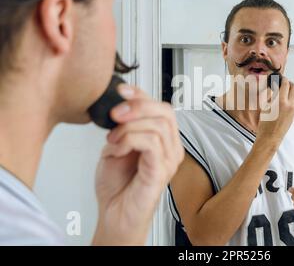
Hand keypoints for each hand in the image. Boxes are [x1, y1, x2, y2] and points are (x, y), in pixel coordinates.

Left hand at [93, 84, 183, 244]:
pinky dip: (130, 140)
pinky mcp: (162, 170)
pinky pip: (152, 143)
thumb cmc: (117, 185)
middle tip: (115, 114)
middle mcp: (171, 147)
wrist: (114, 214)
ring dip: (129, 127)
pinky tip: (118, 148)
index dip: (142, 94)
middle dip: (138, 106)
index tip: (121, 90)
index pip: (161, 107)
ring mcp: (169, 159)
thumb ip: (123, 126)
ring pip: (158, 125)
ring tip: (113, 139)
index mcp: (163, 139)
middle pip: (165, 111)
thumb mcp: (117, 145)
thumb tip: (120, 106)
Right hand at [256, 77, 293, 144]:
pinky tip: (283, 100)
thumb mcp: (265, 107)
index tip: (280, 78)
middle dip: (289, 83)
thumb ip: (272, 96)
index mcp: (281, 102)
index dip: (283, 79)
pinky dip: (291, 97)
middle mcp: (290, 105)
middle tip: (283, 83)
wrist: (270, 137)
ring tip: (283, 91)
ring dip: (291, 90)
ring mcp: (293, 110)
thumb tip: (274, 88)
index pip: (285, 85)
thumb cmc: (264, 125)